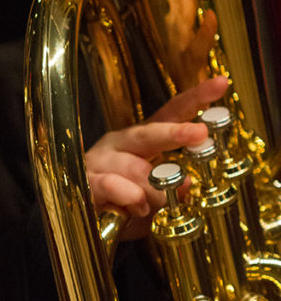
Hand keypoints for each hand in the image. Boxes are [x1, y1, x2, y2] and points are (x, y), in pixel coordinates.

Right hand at [86, 75, 228, 237]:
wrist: (80, 216)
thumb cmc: (121, 204)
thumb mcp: (155, 198)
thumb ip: (173, 191)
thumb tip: (188, 184)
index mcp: (142, 141)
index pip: (170, 114)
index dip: (195, 99)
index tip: (221, 83)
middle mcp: (121, 143)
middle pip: (149, 132)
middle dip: (176, 132)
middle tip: (199, 133)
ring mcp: (101, 160)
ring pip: (134, 167)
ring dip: (151, 189)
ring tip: (154, 206)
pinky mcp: (86, 180)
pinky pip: (110, 184)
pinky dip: (127, 196)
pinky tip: (136, 207)